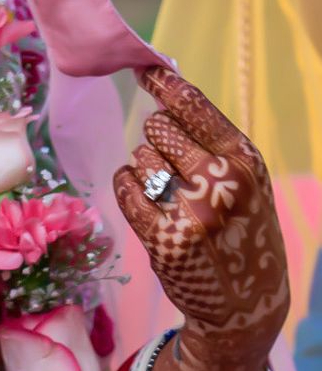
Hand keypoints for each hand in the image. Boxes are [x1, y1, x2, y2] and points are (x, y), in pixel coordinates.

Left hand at [114, 67, 288, 370]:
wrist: (246, 304)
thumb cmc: (241, 226)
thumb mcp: (246, 179)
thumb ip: (210, 137)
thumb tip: (162, 80)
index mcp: (245, 161)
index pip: (194, 106)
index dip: (164, 82)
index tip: (142, 66)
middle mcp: (221, 183)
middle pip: (156, 127)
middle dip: (158, 141)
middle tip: (177, 171)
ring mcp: (191, 213)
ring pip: (138, 156)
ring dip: (146, 170)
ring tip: (173, 198)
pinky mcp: (163, 239)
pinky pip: (124, 187)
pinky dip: (129, 189)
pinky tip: (151, 207)